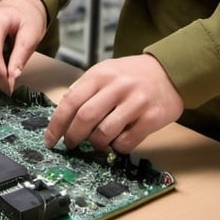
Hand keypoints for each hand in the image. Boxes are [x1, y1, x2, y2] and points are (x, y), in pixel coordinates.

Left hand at [44, 54, 183, 152]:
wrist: (169, 72)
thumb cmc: (132, 75)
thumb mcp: (105, 72)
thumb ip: (85, 89)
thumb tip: (62, 112)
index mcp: (100, 74)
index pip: (70, 101)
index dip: (56, 124)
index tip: (50, 139)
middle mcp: (117, 86)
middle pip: (85, 118)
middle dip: (73, 137)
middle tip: (70, 145)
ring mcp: (135, 102)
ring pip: (104, 133)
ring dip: (96, 144)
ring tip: (97, 143)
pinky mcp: (151, 118)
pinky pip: (126, 142)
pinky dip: (117, 147)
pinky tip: (117, 141)